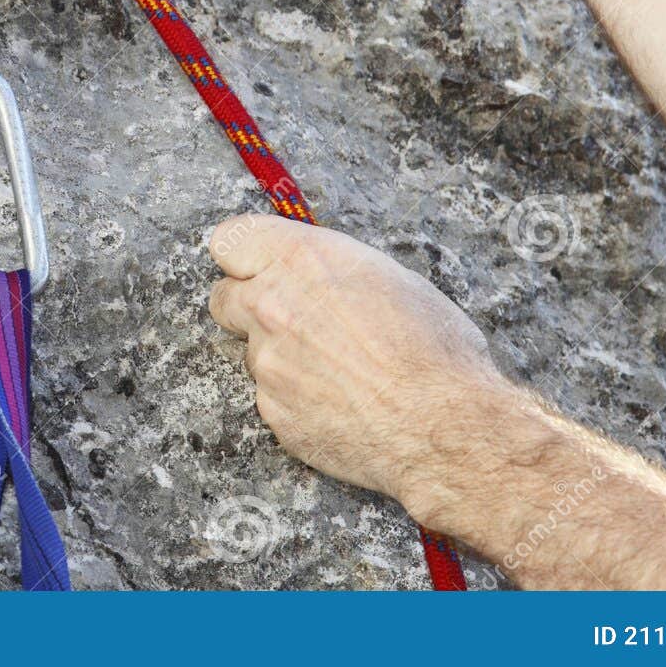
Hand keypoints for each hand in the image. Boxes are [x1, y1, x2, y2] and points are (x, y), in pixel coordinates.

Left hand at [207, 213, 508, 508]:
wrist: (442, 425)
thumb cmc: (433, 347)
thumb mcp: (390, 277)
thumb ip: (329, 269)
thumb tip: (310, 271)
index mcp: (302, 260)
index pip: (229, 241)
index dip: (242, 255)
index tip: (253, 264)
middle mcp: (272, 306)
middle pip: (223, 296)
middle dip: (249, 304)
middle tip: (291, 318)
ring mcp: (267, 362)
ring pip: (251, 350)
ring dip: (280, 355)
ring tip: (337, 370)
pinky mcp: (272, 411)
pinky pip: (271, 396)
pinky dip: (295, 398)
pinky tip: (339, 403)